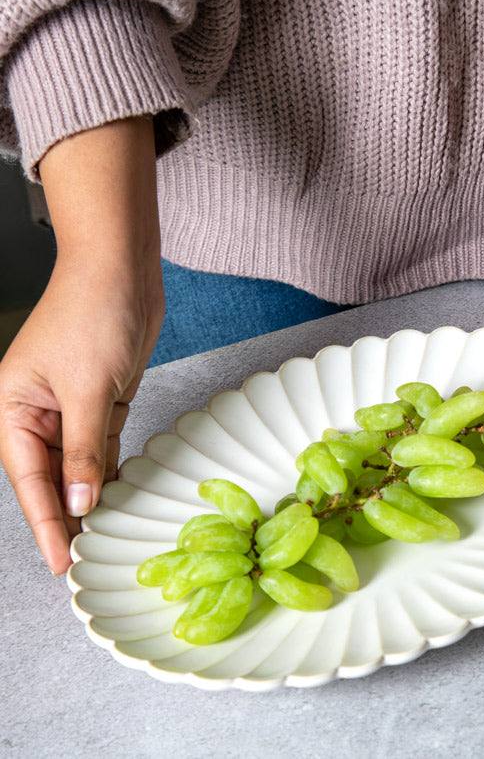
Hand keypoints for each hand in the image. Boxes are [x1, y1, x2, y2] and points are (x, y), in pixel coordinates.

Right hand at [0, 260, 162, 572]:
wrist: (122, 273)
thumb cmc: (92, 315)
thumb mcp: (87, 390)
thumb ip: (83, 449)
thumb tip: (79, 501)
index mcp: (11, 408)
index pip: (29, 480)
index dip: (45, 523)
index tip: (58, 561)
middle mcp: (35, 412)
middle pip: (50, 477)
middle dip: (66, 516)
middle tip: (83, 558)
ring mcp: (70, 408)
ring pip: (77, 465)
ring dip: (90, 497)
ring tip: (102, 537)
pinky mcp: (101, 401)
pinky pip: (101, 446)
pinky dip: (109, 470)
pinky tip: (116, 496)